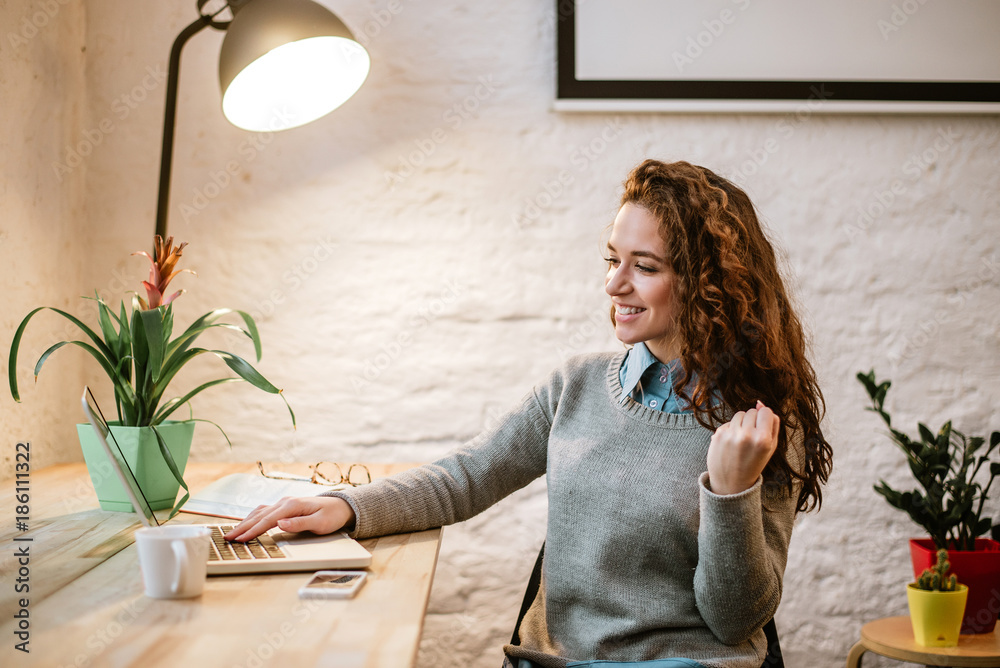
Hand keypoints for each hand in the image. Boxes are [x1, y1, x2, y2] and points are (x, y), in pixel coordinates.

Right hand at [223, 496, 355, 541]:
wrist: (341, 506)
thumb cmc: (331, 516)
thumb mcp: (319, 523)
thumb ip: (299, 524)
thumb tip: (280, 524)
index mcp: (292, 505)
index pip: (268, 520)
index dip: (253, 530)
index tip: (241, 539)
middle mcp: (285, 502)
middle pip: (259, 516)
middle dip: (242, 527)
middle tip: (227, 538)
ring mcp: (284, 503)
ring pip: (259, 512)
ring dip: (245, 522)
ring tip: (231, 533)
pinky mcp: (284, 506)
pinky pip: (264, 511)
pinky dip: (252, 518)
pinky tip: (246, 524)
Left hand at [707, 400, 779, 495]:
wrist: (731, 483)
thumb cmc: (754, 464)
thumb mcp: (771, 448)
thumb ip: (772, 424)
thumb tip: (760, 403)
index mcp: (763, 439)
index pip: (766, 411)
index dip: (765, 419)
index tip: (762, 428)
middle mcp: (746, 435)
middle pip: (752, 411)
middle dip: (753, 421)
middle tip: (752, 439)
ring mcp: (731, 434)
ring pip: (739, 414)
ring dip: (741, 423)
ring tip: (742, 440)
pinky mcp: (718, 435)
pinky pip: (728, 422)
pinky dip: (731, 430)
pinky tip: (732, 444)